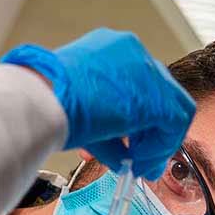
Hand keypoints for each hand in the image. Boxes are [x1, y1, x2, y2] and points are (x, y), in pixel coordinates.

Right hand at [0, 29, 194, 179]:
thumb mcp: (79, 110)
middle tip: (138, 157)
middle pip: (157, 94)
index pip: (137, 85)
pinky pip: (173, 123)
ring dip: (155, 141)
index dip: (136, 119)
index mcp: (108, 50)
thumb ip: (105, 129)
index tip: (130, 142)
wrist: (40, 100)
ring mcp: (147, 70)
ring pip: (171, 107)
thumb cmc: (45, 103)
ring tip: (135, 164)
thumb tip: (123, 157)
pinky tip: (136, 161)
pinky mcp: (157, 95)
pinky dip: (158, 147)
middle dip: (148, 131)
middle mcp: (131, 52)